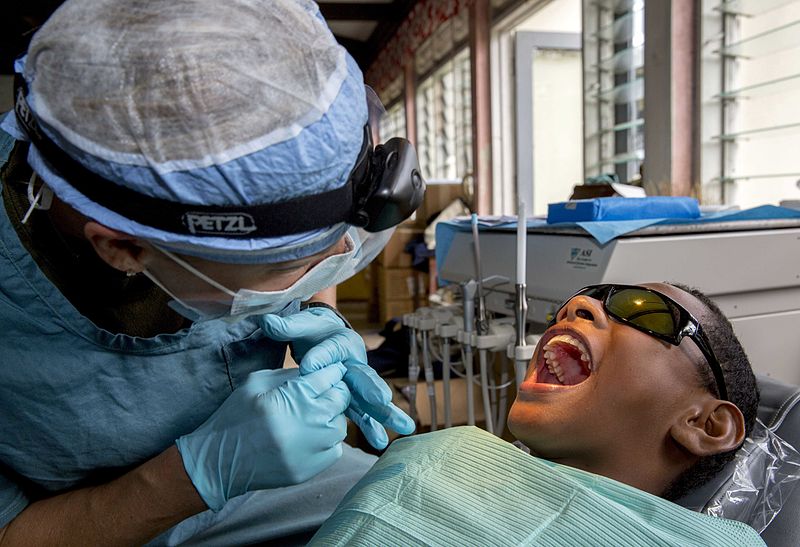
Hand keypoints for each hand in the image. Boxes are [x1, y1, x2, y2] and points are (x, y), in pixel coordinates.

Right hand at [175, 364, 348, 510]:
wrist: (218, 461)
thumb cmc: (236, 416)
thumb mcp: (257, 382)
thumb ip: (290, 375)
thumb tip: (317, 370)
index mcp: (292, 397)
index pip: (329, 376)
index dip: (330, 371)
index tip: (328, 372)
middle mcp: (307, 424)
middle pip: (341, 399)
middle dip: (334, 391)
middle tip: (322, 393)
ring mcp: (311, 450)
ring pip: (341, 425)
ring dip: (332, 417)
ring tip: (312, 416)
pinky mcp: (310, 470)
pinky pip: (334, 450)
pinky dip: (327, 441)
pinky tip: (308, 437)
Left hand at [258, 306, 414, 449]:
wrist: (323, 338)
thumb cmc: (313, 331)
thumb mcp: (301, 326)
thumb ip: (287, 326)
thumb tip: (267, 323)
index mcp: (343, 341)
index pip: (332, 349)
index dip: (321, 357)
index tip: (307, 366)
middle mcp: (355, 363)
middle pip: (365, 376)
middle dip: (372, 389)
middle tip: (382, 399)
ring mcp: (356, 383)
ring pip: (371, 400)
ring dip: (385, 414)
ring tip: (403, 428)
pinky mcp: (354, 398)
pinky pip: (363, 413)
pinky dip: (372, 427)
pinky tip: (379, 443)